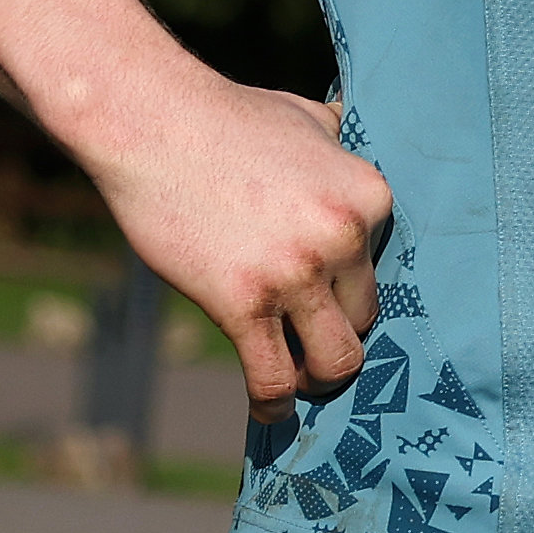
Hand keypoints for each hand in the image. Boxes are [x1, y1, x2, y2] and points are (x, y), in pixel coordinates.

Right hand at [75, 65, 396, 406]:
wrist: (151, 123)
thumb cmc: (227, 118)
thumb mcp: (311, 118)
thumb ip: (343, 146)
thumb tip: (353, 149)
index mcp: (370, 197)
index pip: (382, 266)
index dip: (350, 285)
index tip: (329, 299)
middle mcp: (343, 237)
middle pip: (366, 317)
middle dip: (338, 332)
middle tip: (311, 343)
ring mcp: (295, 273)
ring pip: (336, 359)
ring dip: (320, 378)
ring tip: (302, 381)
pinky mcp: (241, 302)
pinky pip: (274, 376)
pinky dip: (276, 406)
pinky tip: (271, 414)